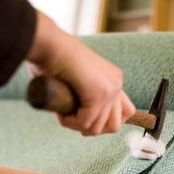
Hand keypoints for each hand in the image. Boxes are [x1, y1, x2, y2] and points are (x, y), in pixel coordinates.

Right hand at [27, 11, 135, 135]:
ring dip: (79, 127)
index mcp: (114, 79)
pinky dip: (71, 123)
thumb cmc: (54, 60)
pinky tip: (61, 113)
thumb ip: (88, 97)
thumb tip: (87, 123)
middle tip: (76, 123)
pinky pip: (85, 122)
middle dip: (94, 129)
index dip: (105, 123)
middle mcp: (116, 83)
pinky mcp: (98, 94)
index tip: (87, 121)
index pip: (125, 112)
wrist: (48, 43)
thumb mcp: (79, 81)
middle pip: (116, 125)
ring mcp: (109, 89)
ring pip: (99, 128)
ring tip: (65, 115)